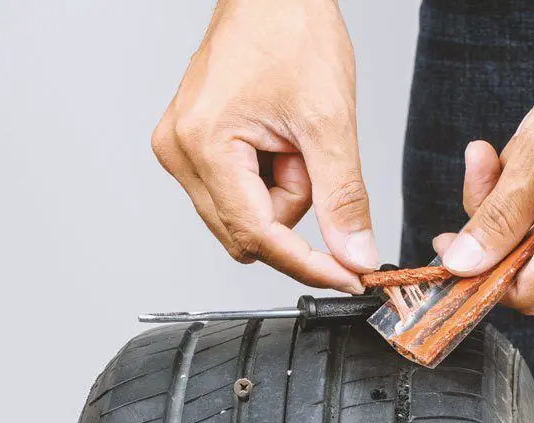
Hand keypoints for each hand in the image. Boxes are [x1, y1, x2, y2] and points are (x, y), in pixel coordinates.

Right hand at [151, 0, 374, 292]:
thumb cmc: (291, 33)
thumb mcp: (330, 121)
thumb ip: (343, 198)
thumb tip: (354, 256)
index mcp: (203, 144)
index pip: (258, 236)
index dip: (308, 264)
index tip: (347, 279)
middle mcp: (180, 152)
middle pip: (251, 230)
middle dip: (296, 206)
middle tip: (314, 157)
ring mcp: (183, 149)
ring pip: (250, 214)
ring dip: (287, 190)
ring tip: (296, 136)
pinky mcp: (196, 146)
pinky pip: (242, 191)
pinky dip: (274, 177)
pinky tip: (282, 139)